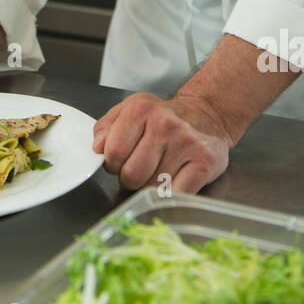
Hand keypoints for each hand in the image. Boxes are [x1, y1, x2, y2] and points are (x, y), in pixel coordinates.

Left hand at [92, 92, 230, 192]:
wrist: (206, 114)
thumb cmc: (162, 116)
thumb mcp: (129, 110)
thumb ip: (106, 128)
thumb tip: (97, 149)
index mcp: (141, 109)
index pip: (113, 153)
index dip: (113, 164)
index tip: (121, 161)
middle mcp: (164, 124)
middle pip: (132, 174)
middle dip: (131, 179)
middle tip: (140, 169)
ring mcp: (187, 143)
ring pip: (153, 187)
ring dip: (151, 186)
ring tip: (159, 170)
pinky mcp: (205, 162)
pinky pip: (177, 193)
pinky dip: (171, 193)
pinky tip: (175, 179)